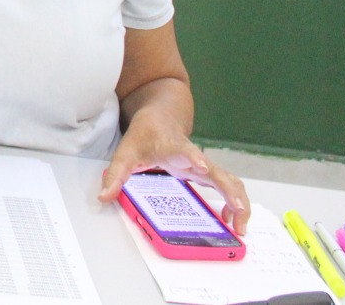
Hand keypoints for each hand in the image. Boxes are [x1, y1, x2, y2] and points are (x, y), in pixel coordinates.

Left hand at [99, 110, 249, 234]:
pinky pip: (228, 186)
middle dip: (232, 194)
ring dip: (240, 202)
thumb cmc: (146, 134)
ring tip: (240, 227)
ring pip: (231, 181)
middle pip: (220, 173)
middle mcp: (195, 157)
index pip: (187, 152)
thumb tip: (103, 196)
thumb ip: (115, 174)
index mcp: (174, 148)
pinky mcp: (208, 172)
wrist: (160, 117)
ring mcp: (205, 164)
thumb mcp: (126, 152)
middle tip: (239, 217)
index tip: (203, 169)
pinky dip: (234, 202)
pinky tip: (230, 218)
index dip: (195, 159)